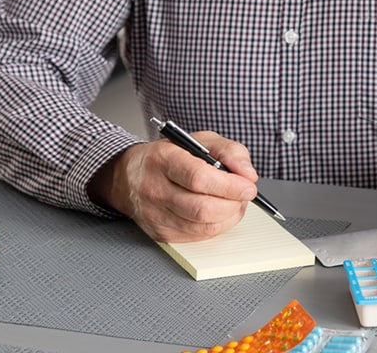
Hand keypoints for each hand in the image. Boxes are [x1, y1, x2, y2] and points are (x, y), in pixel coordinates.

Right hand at [90, 132, 261, 242]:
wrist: (128, 178)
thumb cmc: (168, 157)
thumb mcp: (200, 141)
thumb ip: (229, 151)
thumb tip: (248, 174)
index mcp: (163, 160)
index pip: (199, 178)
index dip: (229, 185)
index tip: (248, 186)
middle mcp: (155, 189)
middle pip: (202, 208)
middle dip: (233, 203)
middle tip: (243, 194)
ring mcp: (156, 215)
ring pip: (203, 227)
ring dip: (229, 216)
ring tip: (233, 201)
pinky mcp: (160, 233)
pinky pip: (198, 236)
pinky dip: (217, 226)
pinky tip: (219, 212)